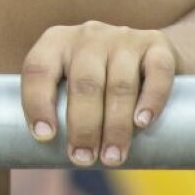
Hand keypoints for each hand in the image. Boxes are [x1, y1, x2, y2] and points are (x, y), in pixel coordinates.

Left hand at [20, 21, 177, 167]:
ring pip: (119, 84)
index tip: (45, 137)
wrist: (151, 55)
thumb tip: (48, 154)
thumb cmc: (99, 80)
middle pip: (83, 82)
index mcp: (57, 42)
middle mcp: (88, 35)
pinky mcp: (157, 44)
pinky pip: (156, 72)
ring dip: (115, 126)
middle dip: (83, 126)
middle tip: (83, 159)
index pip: (38, 68)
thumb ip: (59, 105)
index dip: (37, 102)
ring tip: (112, 157)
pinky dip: (151, 100)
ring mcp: (123, 37)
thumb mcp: (71, 81)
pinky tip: (143, 123)